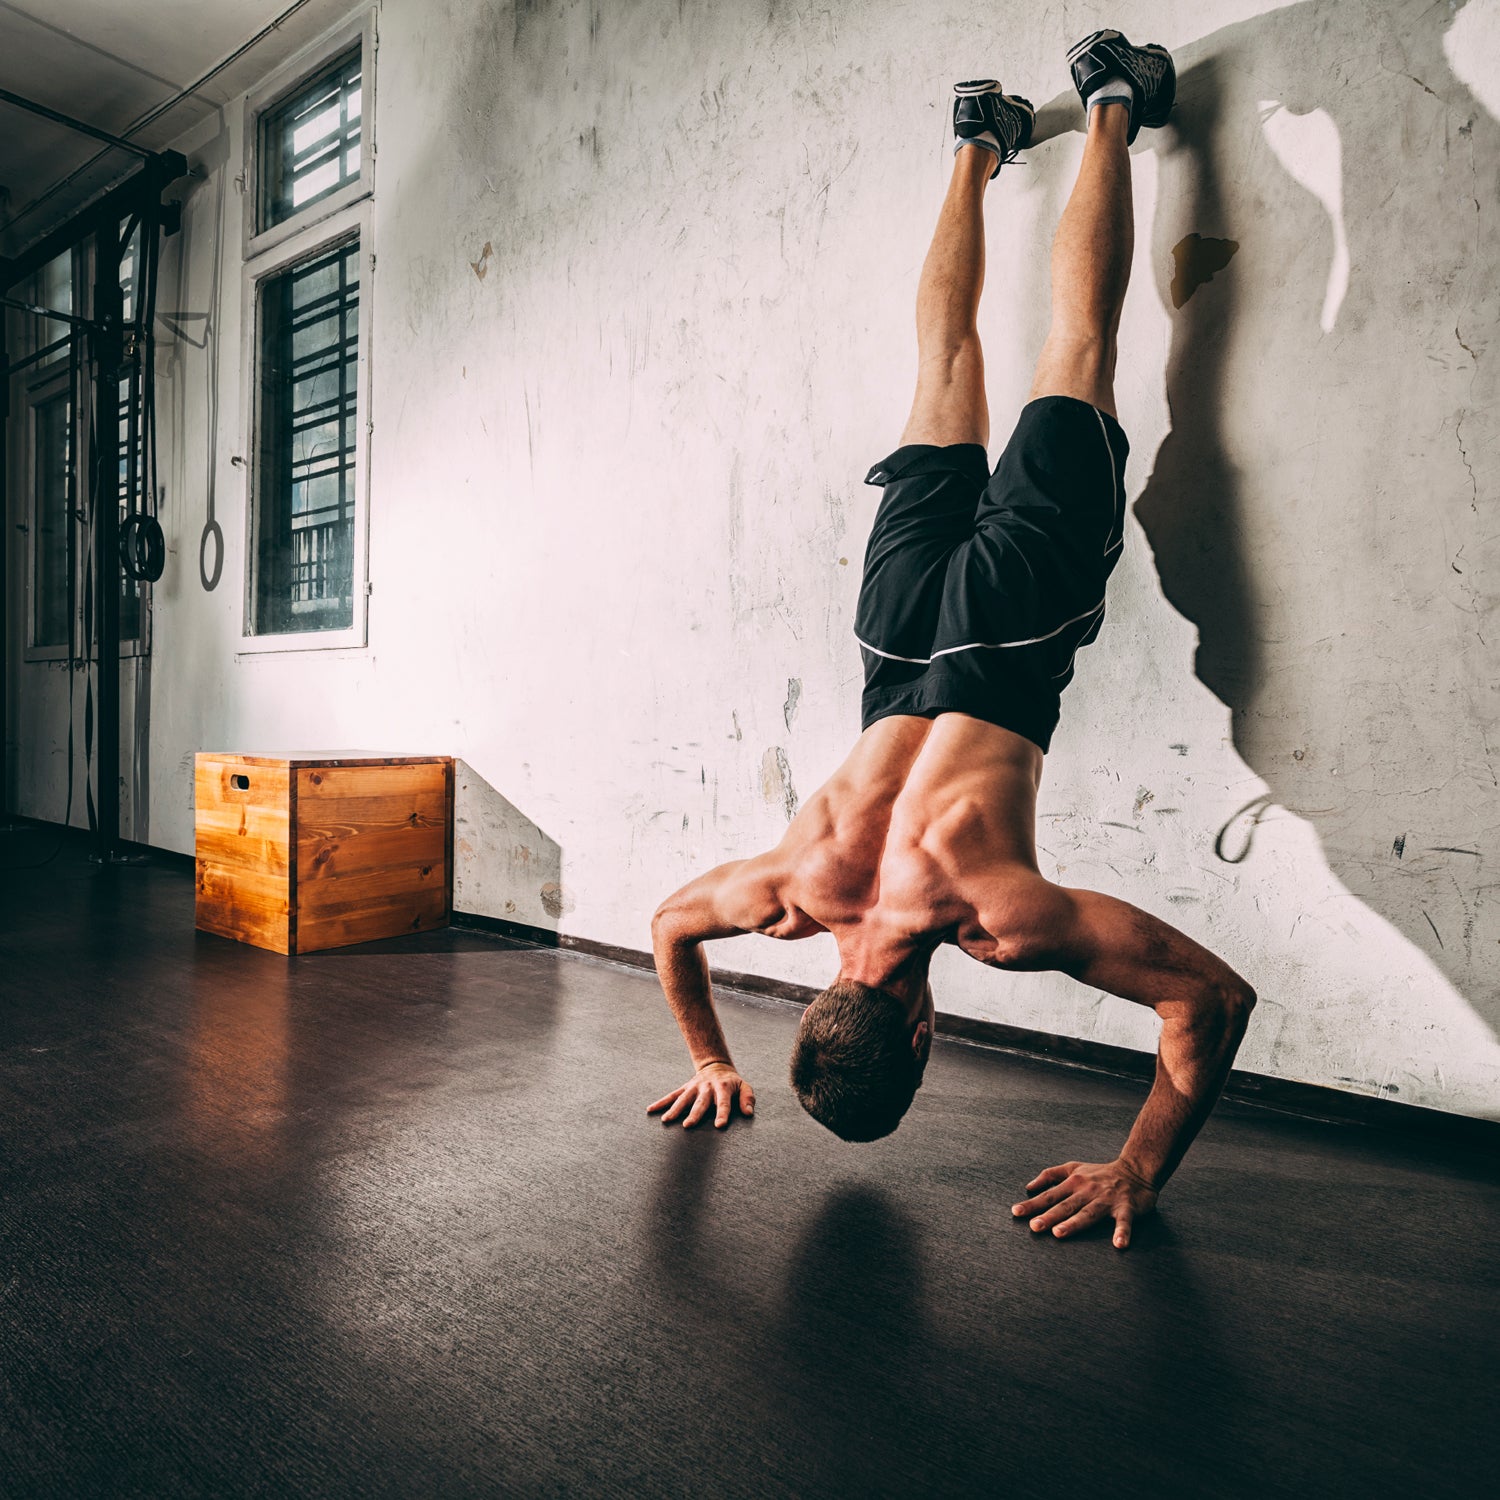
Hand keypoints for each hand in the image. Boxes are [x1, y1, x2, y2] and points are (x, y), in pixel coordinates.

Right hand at [647, 1062, 755, 1129]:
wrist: (716, 1066)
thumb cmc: (732, 1082)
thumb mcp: (744, 1086)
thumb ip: (747, 1098)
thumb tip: (749, 1113)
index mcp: (723, 1088)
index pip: (723, 1102)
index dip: (722, 1113)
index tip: (719, 1125)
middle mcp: (707, 1088)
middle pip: (700, 1102)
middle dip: (695, 1114)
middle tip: (688, 1125)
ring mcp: (694, 1087)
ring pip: (683, 1099)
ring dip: (675, 1109)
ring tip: (666, 1120)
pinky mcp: (685, 1088)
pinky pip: (672, 1095)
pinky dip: (661, 1102)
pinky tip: (651, 1109)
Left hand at [1011, 1159, 1157, 1248]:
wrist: (1135, 1169)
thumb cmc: (1100, 1173)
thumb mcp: (1073, 1167)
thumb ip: (1050, 1176)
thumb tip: (1029, 1187)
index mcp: (1074, 1182)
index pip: (1050, 1195)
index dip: (1033, 1204)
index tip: (1016, 1212)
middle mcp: (1088, 1190)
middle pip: (1065, 1205)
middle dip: (1049, 1216)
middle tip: (1034, 1226)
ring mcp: (1106, 1199)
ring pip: (1088, 1213)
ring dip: (1074, 1223)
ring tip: (1060, 1233)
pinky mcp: (1126, 1207)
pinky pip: (1124, 1221)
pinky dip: (1122, 1232)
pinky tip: (1119, 1244)